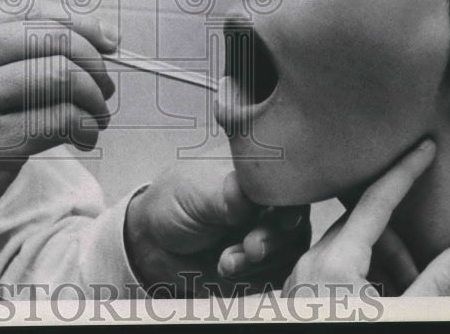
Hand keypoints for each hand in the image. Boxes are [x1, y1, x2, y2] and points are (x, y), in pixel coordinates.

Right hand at [0, 0, 117, 285]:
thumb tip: (67, 41)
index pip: (37, 14)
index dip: (84, 27)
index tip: (108, 44)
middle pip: (57, 40)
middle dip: (96, 64)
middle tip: (106, 88)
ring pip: (64, 79)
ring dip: (95, 101)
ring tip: (96, 119)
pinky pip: (59, 121)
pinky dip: (85, 128)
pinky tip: (83, 139)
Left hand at [124, 160, 309, 295]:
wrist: (153, 242)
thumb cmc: (173, 202)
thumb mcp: (195, 192)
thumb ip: (225, 195)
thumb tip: (246, 192)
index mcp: (256, 171)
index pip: (289, 183)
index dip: (291, 203)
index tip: (284, 221)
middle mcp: (268, 200)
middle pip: (296, 220)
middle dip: (273, 239)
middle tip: (250, 248)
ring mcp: (268, 230)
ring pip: (289, 250)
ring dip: (260, 262)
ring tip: (226, 261)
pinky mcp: (263, 261)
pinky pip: (277, 273)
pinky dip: (254, 277)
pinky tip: (227, 269)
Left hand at [280, 139, 449, 297]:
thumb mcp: (407, 316)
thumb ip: (437, 283)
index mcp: (334, 263)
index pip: (376, 200)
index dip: (404, 171)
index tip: (424, 146)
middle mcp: (309, 263)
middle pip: (362, 227)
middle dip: (399, 243)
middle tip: (423, 272)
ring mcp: (298, 279)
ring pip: (347, 249)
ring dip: (381, 264)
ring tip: (403, 294)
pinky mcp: (295, 295)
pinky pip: (332, 269)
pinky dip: (362, 278)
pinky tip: (381, 301)